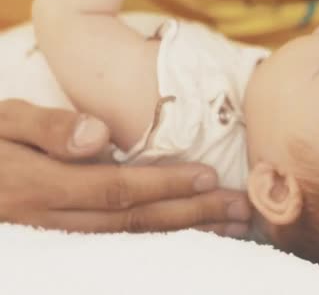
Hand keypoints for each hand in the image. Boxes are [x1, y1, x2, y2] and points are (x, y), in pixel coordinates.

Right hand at [0, 100, 250, 236]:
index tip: (210, 177)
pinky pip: (119, 250)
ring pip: (132, 242)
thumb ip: (46, 127)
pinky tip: (192, 240)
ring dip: (186, 235)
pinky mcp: (63, 250)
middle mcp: (52, 222)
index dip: (166, 184)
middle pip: (135, 222)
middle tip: (239, 209)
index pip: (117, 189)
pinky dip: (161, 246)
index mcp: (40, 187)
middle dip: (193, 215)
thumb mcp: (2, 122)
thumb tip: (98, 134)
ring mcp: (57, 242)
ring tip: (230, 228)